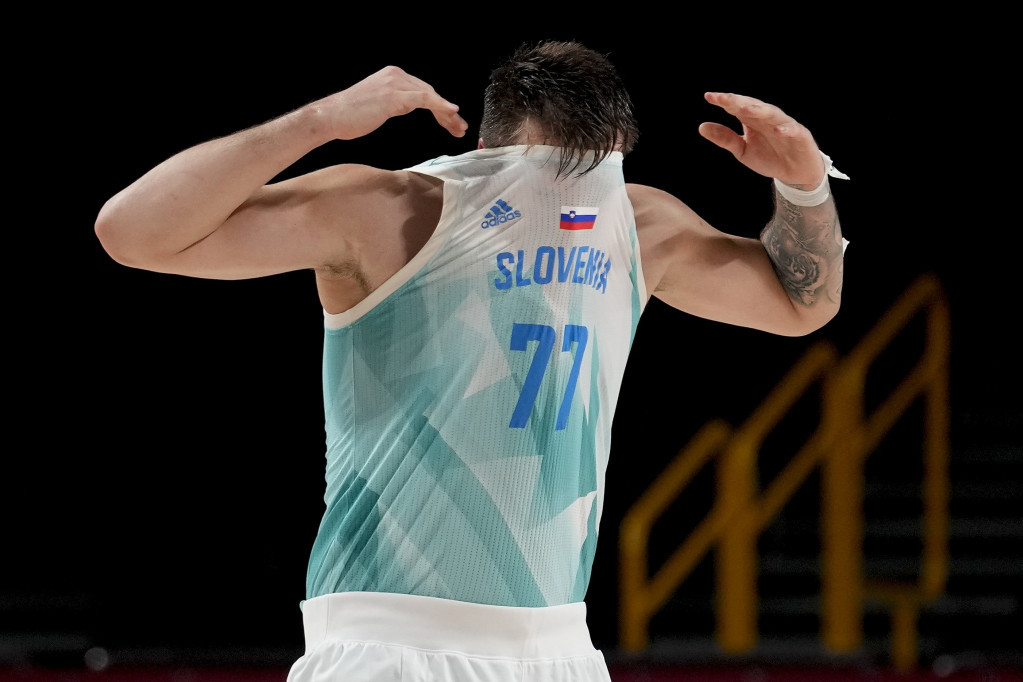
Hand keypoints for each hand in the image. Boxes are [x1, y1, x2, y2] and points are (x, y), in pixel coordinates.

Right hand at [326, 65, 467, 139]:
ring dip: (447, 114)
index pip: (423, 92)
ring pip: (430, 96)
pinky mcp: (394, 95)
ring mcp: (395, 84)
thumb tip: (404, 106)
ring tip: (458, 128)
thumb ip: (394, 102)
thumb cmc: (350, 115)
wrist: (331, 116)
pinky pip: (424, 99)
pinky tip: (452, 111)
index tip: (451, 124)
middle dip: (447, 113)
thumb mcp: (377, 104)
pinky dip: (440, 105)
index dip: (440, 108)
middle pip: (430, 93)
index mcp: (393, 76)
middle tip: (460, 129)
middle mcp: (396, 75)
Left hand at [698, 92, 824, 187]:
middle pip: (752, 105)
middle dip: (737, 101)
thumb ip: (725, 139)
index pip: (736, 107)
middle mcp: (767, 118)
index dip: (724, 101)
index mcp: (752, 120)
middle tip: (722, 98)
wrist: (795, 172)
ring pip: (771, 113)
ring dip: (759, 110)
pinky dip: (786, 129)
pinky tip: (777, 130)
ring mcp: (784, 125)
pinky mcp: (800, 136)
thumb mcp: (742, 150)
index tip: (709, 97)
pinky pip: (793, 130)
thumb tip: (702, 126)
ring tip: (744, 108)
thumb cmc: (769, 157)